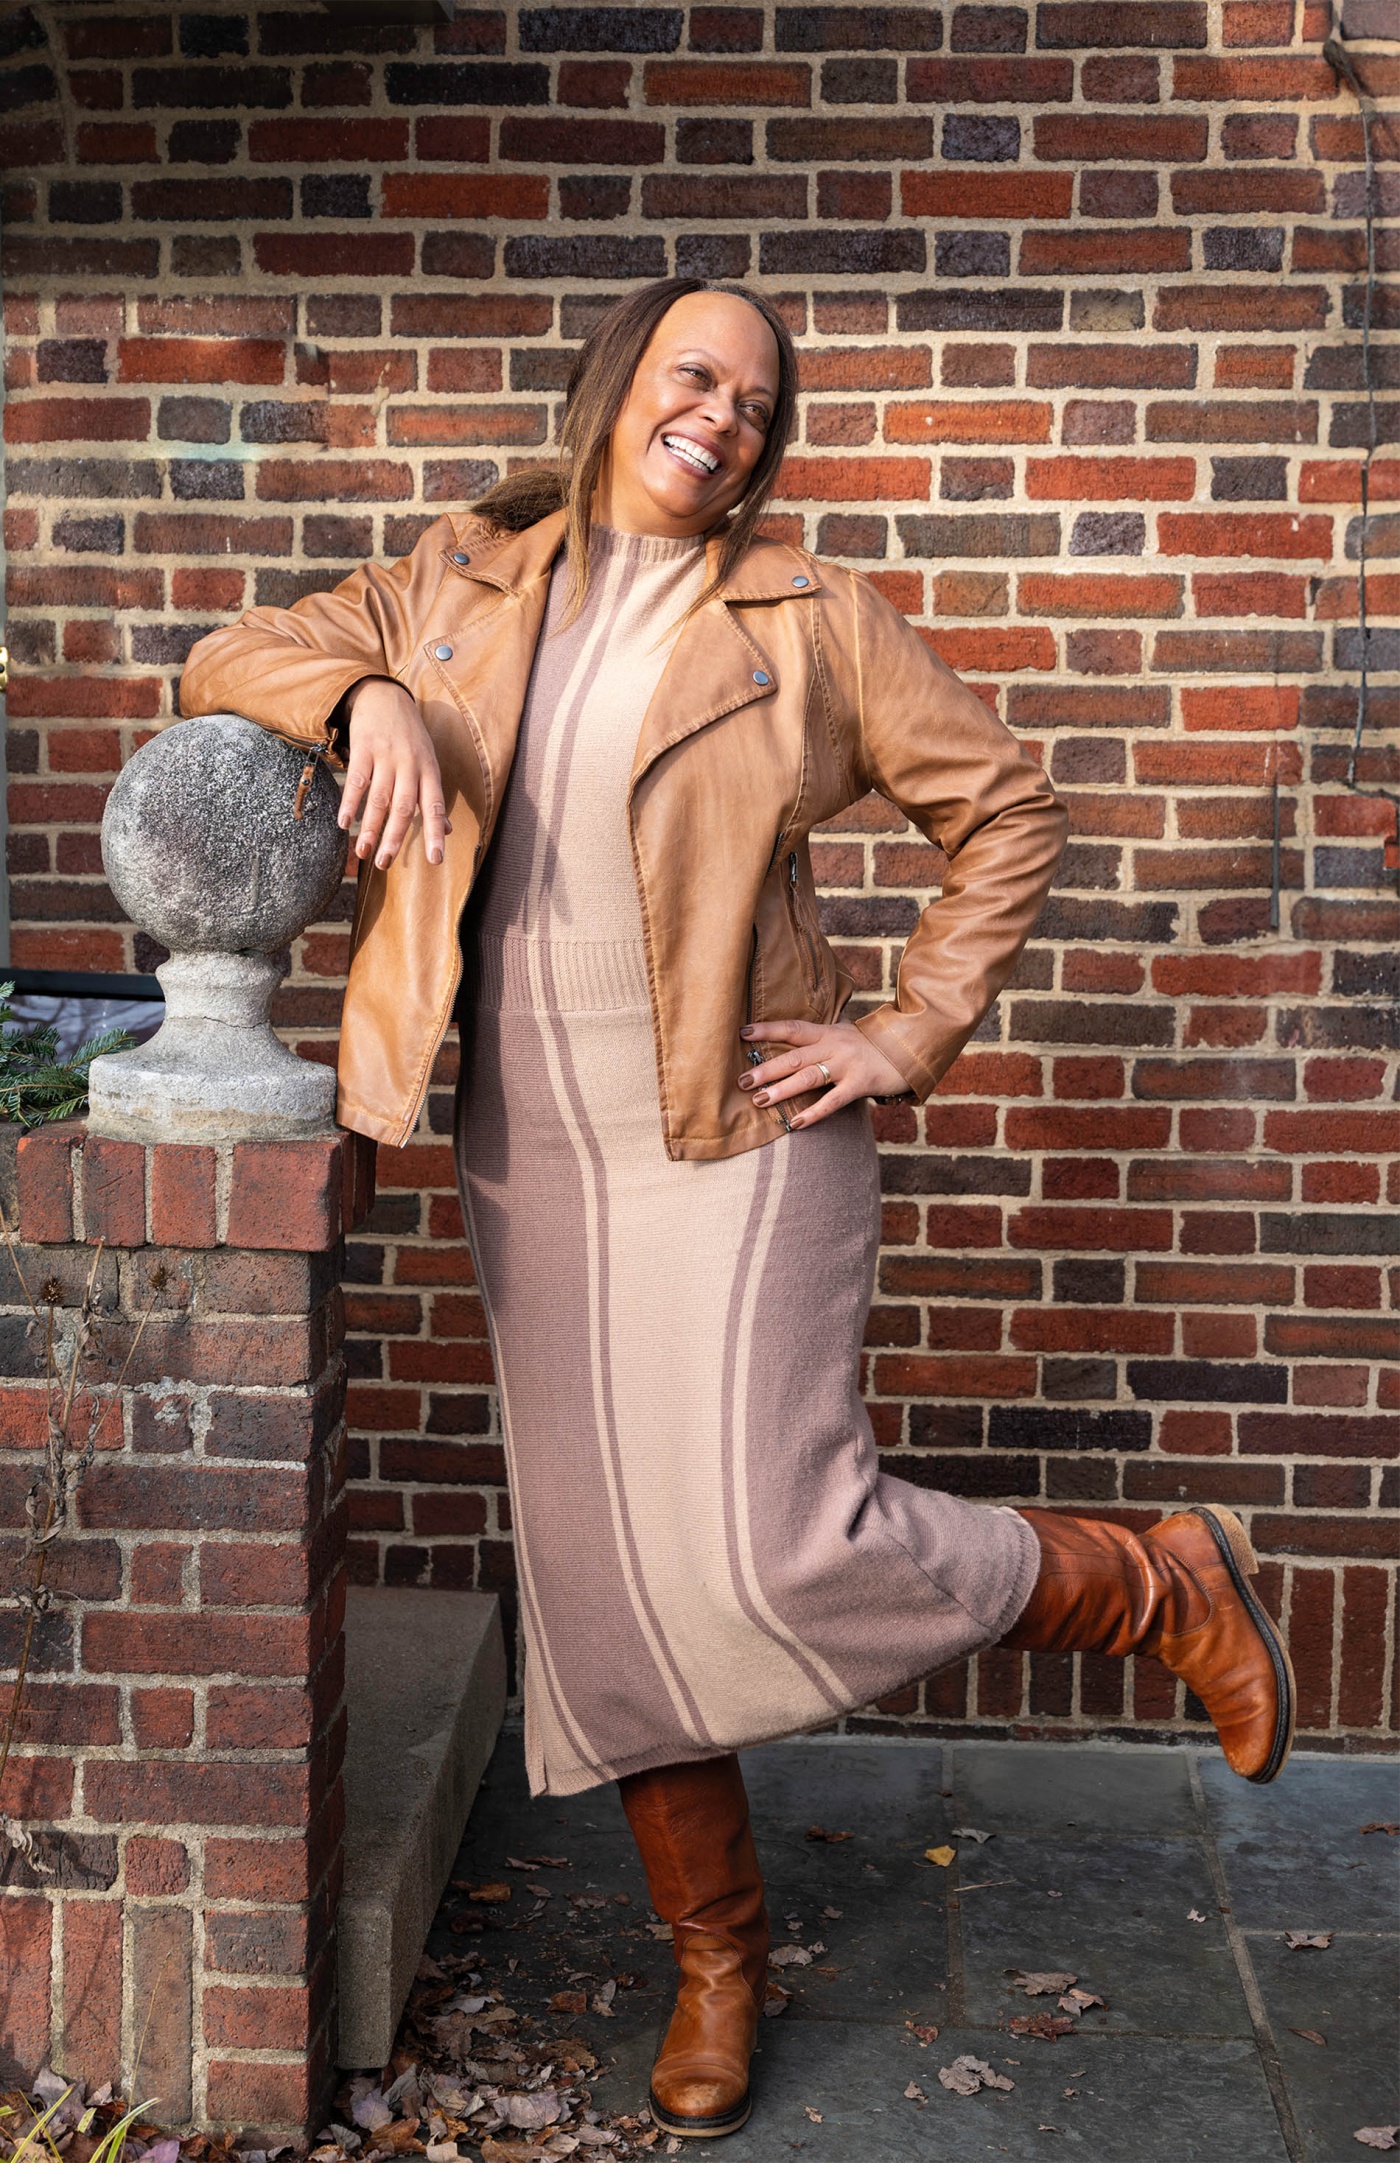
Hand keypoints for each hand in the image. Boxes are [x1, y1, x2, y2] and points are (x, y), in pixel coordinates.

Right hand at [338, 676, 450, 867]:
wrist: (385, 696)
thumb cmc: (409, 737)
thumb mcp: (428, 762)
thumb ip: (432, 797)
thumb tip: (447, 831)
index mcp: (429, 771)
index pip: (434, 806)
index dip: (435, 833)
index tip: (435, 860)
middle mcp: (410, 764)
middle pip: (404, 807)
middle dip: (394, 838)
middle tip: (384, 864)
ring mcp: (386, 755)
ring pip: (379, 798)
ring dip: (370, 828)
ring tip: (362, 852)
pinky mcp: (364, 747)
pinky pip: (357, 780)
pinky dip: (350, 803)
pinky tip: (344, 823)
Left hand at [738, 1018, 908, 1129]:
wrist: (911, 1046)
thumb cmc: (872, 1044)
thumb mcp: (844, 1033)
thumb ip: (820, 1038)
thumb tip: (791, 1042)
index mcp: (827, 1032)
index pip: (792, 1028)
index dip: (766, 1029)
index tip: (741, 1033)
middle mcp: (834, 1046)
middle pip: (794, 1057)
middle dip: (766, 1069)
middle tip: (741, 1081)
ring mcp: (848, 1065)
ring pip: (809, 1077)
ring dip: (782, 1090)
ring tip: (759, 1100)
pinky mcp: (861, 1083)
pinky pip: (833, 1100)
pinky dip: (814, 1112)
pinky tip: (796, 1123)